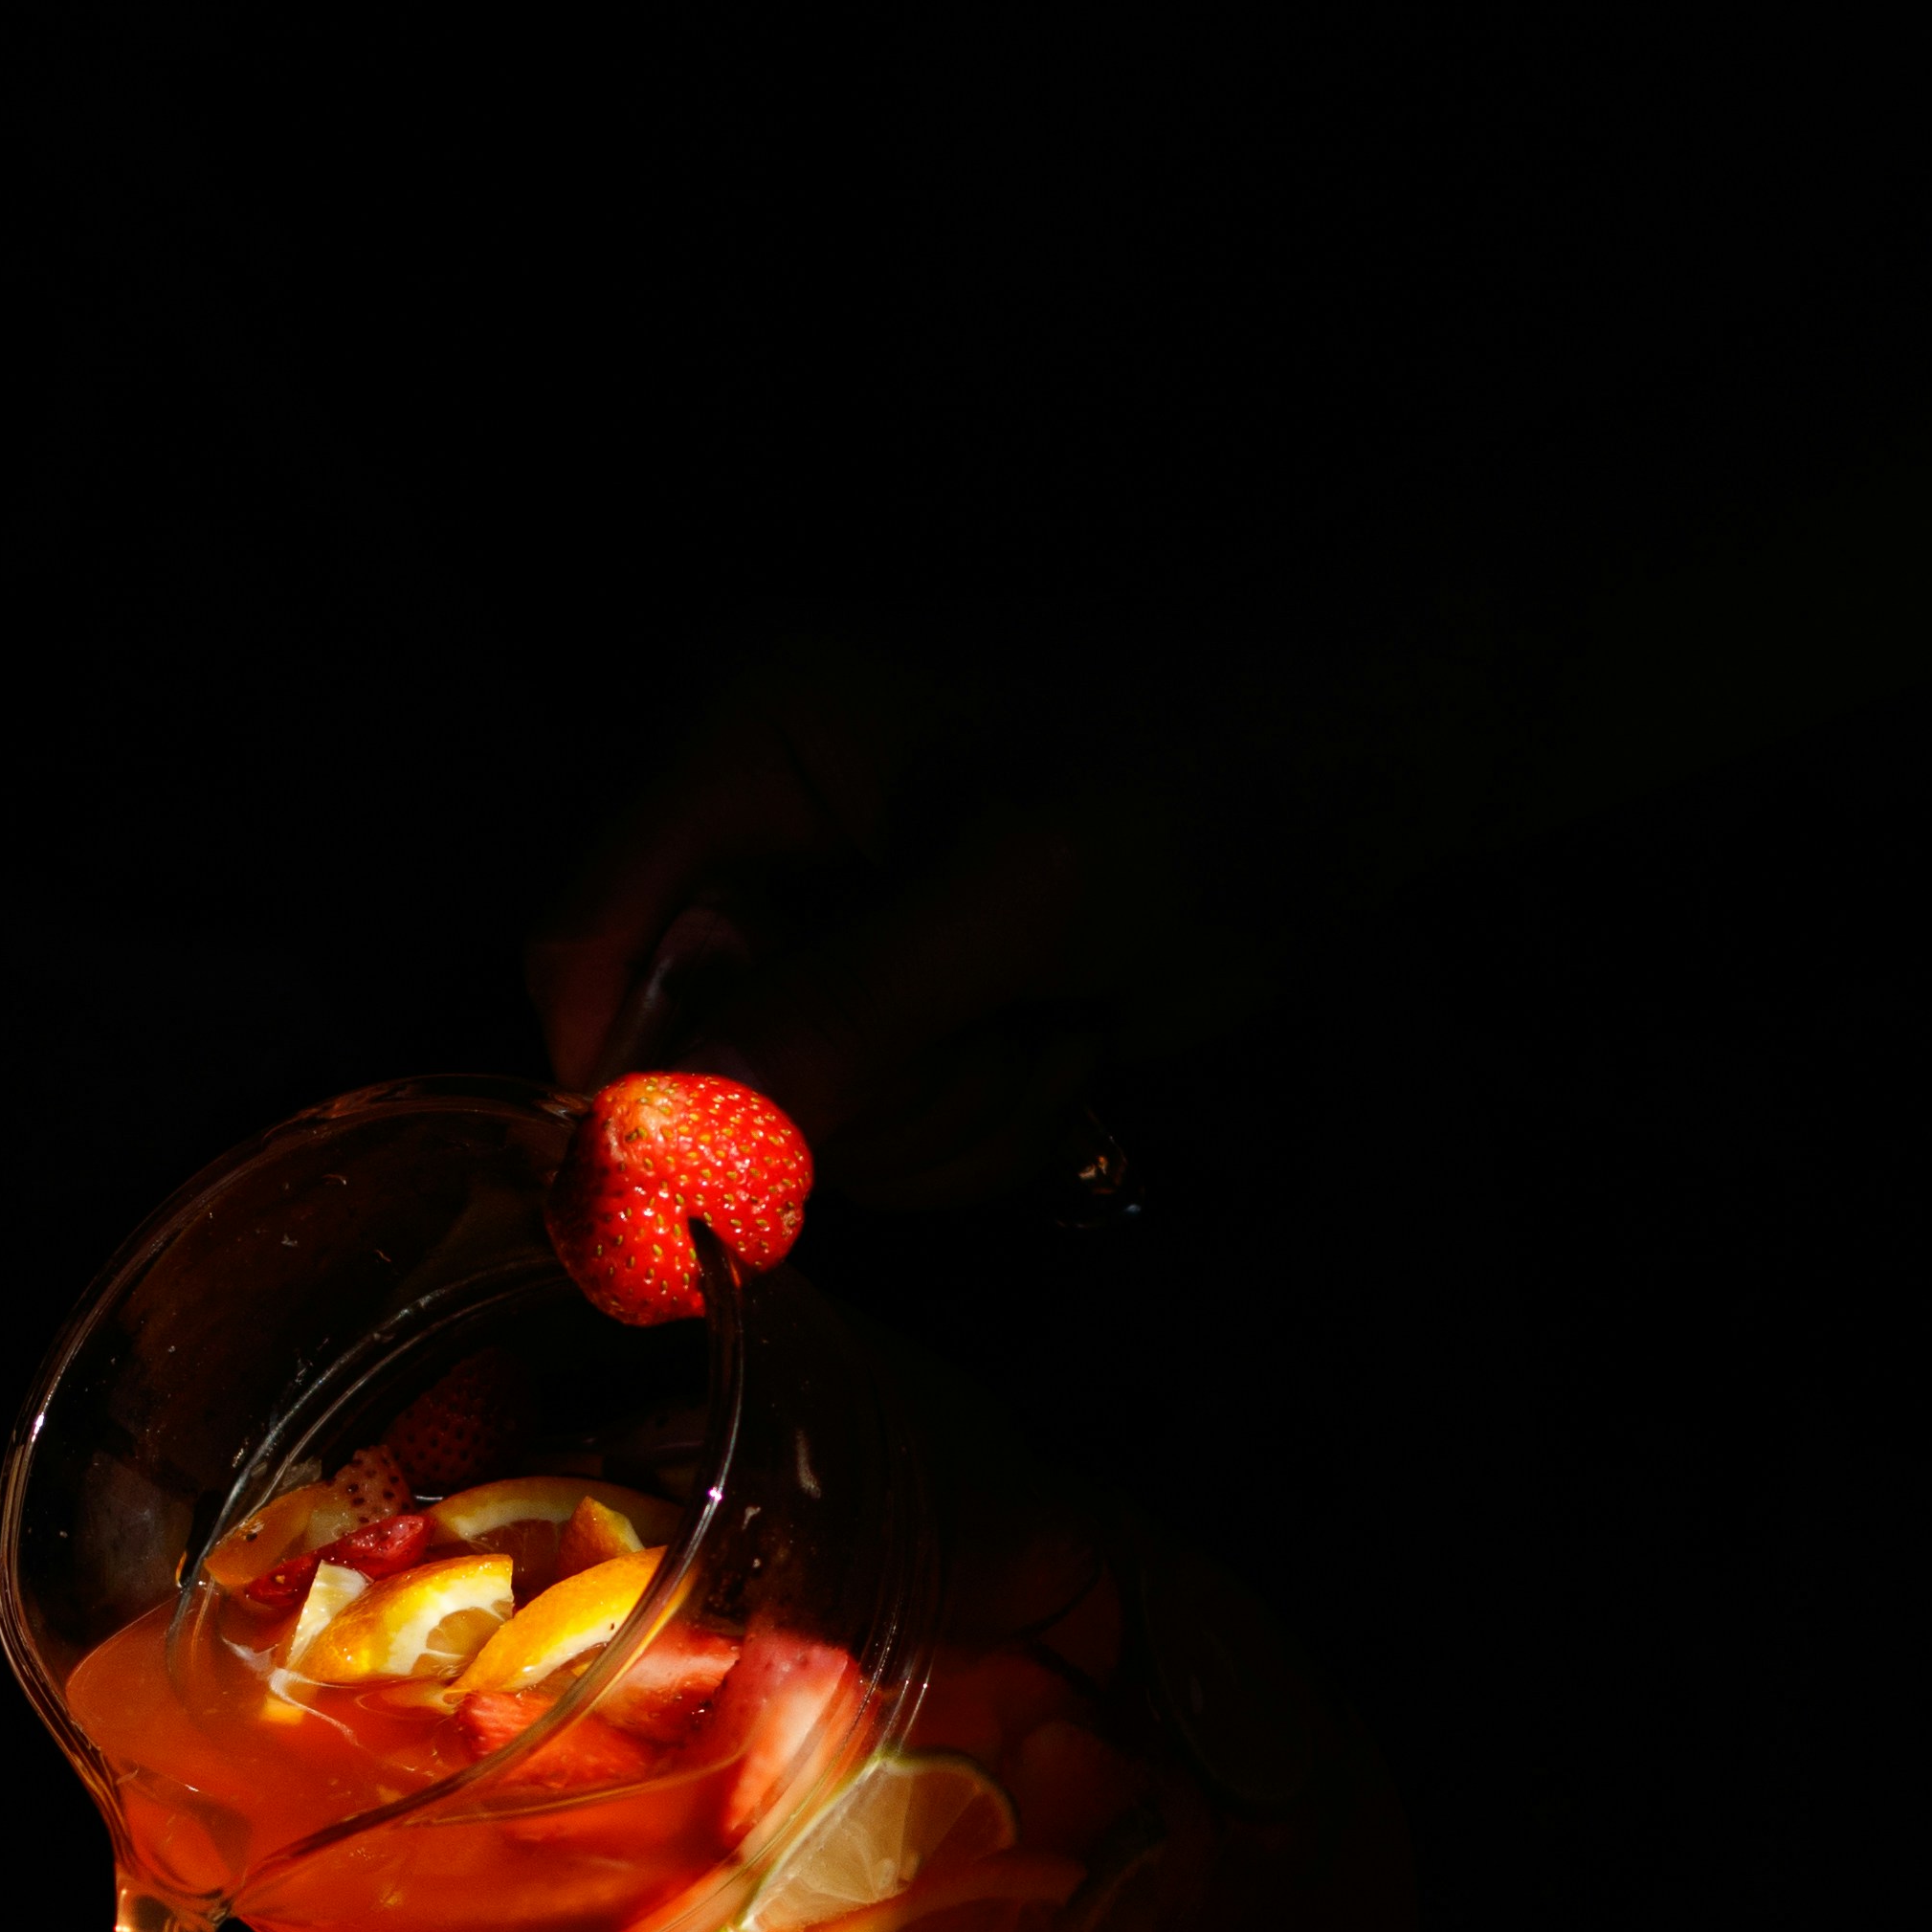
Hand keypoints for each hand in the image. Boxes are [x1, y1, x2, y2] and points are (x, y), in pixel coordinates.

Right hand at [524, 644, 1232, 1211]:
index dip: (631, 1085)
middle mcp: (749, 831)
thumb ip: (841, 1009)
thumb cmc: (1187, 766)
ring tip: (1049, 1028)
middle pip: (690, 1064)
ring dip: (936, 1123)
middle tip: (986, 1049)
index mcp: (732, 739)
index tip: (718, 1192)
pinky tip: (1063, 1042)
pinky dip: (977, 1128)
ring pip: (793, 1127)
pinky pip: (877, 1140)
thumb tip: (667, 1141)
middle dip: (851, 1105)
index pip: (583, 948)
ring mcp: (825, 925)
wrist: (1347, 757)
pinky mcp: (899, 1001)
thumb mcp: (1015, 885)